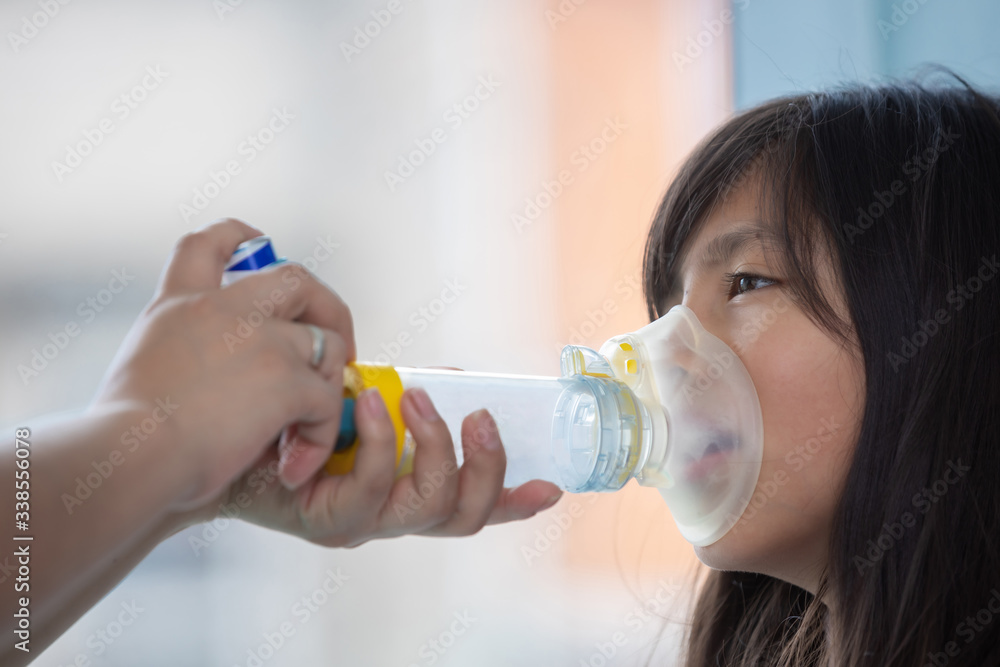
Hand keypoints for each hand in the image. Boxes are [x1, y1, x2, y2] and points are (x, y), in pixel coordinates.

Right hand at [90, 218, 355, 508]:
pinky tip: (295, 462)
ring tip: (315, 423)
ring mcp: (262, 341)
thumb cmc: (121, 433)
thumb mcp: (139, 366)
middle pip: (297, 279)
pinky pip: (327, 400)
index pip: (212, 243)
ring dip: (329, 382)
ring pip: (326, 343)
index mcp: (180, 304)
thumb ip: (178, 353)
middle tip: (336, 346)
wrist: (127, 456)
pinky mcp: (287, 380)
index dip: (242, 237)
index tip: (261, 244)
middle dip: (327, 308)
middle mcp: (225, 310)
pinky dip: (321, 433)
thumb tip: (202, 378)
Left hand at [218, 387, 563, 546]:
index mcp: (405, 489)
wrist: (214, 440)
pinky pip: (373, 489)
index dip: (514, 500)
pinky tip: (370, 400)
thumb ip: (407, 400)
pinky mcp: (327, 521)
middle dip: (486, 466)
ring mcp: (362, 522)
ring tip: (416, 396)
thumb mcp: (363, 403)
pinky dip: (382, 441)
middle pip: (464, 516)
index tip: (551, 485)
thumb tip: (453, 376)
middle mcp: (390, 513)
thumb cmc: (290, 418)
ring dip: (436, 445)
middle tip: (478, 415)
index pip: (472, 504)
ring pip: (430, 507)